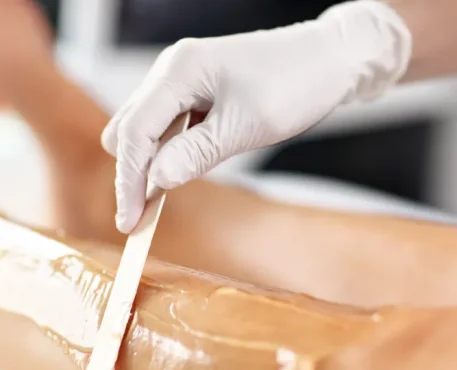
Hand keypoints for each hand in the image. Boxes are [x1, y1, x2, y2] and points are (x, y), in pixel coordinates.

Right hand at [102, 0, 410, 232]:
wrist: (330, 60)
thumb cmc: (295, 84)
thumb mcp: (246, 126)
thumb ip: (197, 154)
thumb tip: (156, 181)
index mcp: (179, 70)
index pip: (135, 132)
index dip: (129, 181)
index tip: (130, 223)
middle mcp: (172, 70)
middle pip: (126, 130)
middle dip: (132, 173)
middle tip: (145, 216)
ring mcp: (180, 79)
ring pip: (142, 129)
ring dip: (149, 164)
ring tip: (160, 202)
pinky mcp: (193, 91)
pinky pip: (165, 126)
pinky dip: (166, 153)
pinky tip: (181, 171)